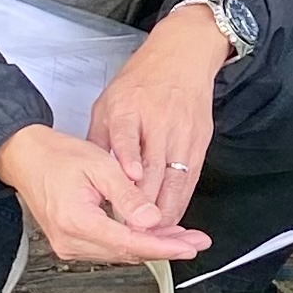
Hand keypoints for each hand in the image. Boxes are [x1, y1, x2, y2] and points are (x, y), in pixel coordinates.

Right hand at [0, 126, 209, 265]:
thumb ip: (128, 196)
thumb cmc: (58, 156)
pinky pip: (109, 248)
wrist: (25, 157)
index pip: (130, 243)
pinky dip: (134, 242)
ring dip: (151, 246)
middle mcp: (70, 241)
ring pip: (120, 253)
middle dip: (165, 248)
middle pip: (128, 253)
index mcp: (78, 221)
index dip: (164, 247)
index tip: (190, 247)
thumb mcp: (101, 166)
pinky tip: (154, 234)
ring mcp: (68, 245)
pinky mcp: (70, 243)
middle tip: (196, 242)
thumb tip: (153, 220)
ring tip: (182, 237)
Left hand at [89, 2, 229, 229]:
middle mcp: (159, 122)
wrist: (182, 58)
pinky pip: (191, 179)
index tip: (128, 182)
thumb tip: (92, 177)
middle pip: (154, 170)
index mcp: (129, 108)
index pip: (128, 138)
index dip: (129, 160)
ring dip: (164, 210)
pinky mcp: (200, 142)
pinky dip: (180, 200)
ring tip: (152, 235)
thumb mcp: (107, 104)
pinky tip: (171, 217)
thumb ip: (101, 141)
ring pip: (175, 180)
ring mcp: (182, 133)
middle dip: (144, 205)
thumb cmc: (140, 81)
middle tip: (131, 232)